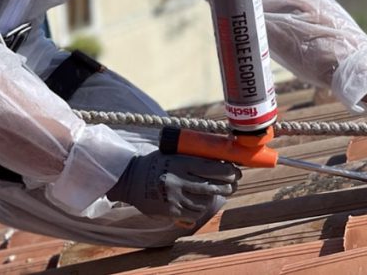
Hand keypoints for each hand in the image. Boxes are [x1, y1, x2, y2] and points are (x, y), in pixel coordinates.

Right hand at [107, 150, 240, 220]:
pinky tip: (201, 203)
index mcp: (180, 162)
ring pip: (205, 202)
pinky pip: (194, 213)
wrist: (130, 179)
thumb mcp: (173, 153)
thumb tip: (222, 160)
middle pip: (211, 186)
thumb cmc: (156, 162)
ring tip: (218, 192)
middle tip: (233, 183)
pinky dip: (202, 209)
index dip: (228, 171)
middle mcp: (178, 180)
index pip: (212, 168)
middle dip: (227, 186)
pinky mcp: (170, 211)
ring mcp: (174, 198)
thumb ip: (194, 158)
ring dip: (215, 198)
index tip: (236, 171)